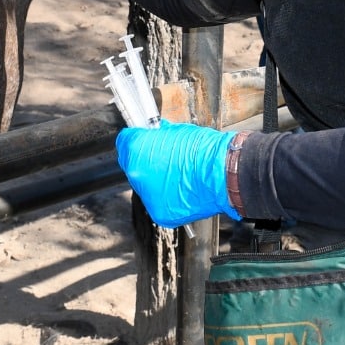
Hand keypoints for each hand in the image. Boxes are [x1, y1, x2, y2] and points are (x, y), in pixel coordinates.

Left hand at [115, 120, 239, 227]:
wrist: (221, 174)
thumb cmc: (203, 150)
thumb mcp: (176, 131)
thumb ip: (157, 135)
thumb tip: (154, 134)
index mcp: (136, 150)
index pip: (124, 142)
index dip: (136, 138)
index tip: (143, 139)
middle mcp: (136, 175)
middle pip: (132, 165)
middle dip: (144, 160)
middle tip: (162, 157)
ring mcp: (147, 196)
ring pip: (145, 186)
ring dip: (155, 180)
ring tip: (177, 175)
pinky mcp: (160, 213)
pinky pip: (158, 201)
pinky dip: (167, 196)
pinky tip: (182, 189)